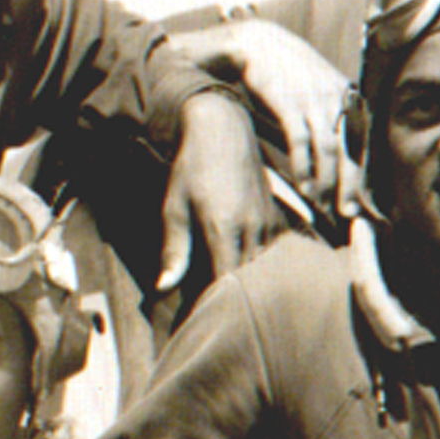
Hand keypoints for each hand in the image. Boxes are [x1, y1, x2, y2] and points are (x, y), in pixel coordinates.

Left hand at [158, 91, 280, 289]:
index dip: (214, 298)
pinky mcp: (276, 213)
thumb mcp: (174, 207)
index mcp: (223, 228)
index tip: (201, 309)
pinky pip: (274, 249)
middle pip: (248, 276)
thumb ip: (174, 249)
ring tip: (233, 288)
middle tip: (216, 304)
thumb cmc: (192, 168)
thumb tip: (164, 287)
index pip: (225, 280)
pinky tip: (250, 265)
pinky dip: (263, 262)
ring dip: (250, 278)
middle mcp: (252, 227)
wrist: (223, 129)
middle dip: (233, 293)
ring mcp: (268, 220)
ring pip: (264, 265)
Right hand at [168, 21, 364, 221]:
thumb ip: (330, 119)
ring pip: (328, 150)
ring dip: (326, 182)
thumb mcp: (318, 92)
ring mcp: (314, 100)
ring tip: (322, 206)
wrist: (258, 44)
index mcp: (348, 97)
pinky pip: (301, 142)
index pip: (361, 144)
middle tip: (346, 214)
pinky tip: (302, 186)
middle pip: (350, 150)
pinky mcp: (289, 102)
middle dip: (350, 186)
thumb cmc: (287, 75)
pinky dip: (303, 167)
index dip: (360, 176)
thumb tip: (339, 157)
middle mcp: (337, 98)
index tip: (358, 203)